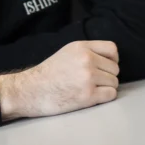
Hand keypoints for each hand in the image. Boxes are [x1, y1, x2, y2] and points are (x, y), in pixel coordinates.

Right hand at [0, 41, 118, 119]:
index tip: (104, 67)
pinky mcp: (88, 95)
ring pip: (114, 82)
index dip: (112, 59)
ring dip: (106, 88)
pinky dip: (104, 97)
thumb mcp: (67, 52)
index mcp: (81, 47)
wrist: (30, 90)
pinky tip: (91, 97)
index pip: (112, 49)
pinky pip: (111, 95)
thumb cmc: (47, 74)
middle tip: (92, 82)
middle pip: (115, 69)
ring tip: (89, 89)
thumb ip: (87, 52)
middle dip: (107, 76)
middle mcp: (87, 60)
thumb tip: (109, 60)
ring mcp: (88, 78)